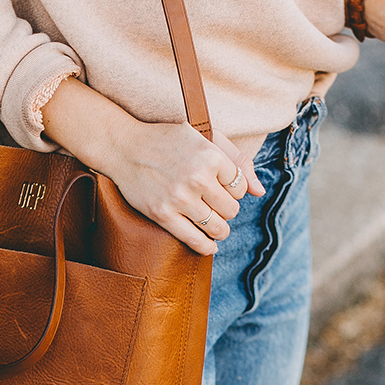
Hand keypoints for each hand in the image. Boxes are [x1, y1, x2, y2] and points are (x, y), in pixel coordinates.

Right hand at [40, 78, 263, 255]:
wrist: (125, 146)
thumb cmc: (167, 140)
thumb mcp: (204, 137)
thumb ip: (236, 160)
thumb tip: (260, 191)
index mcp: (210, 156)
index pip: (240, 187)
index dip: (234, 190)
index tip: (222, 188)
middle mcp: (198, 178)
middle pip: (232, 209)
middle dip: (227, 209)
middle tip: (215, 206)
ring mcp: (180, 198)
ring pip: (218, 227)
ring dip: (220, 230)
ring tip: (215, 225)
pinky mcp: (163, 214)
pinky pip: (195, 240)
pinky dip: (206, 247)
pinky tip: (209, 245)